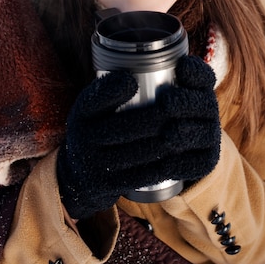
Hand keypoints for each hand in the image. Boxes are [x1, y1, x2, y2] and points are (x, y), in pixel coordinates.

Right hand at [56, 56, 220, 218]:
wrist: (79, 175)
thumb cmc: (95, 126)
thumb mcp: (93, 104)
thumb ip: (108, 88)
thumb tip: (133, 78)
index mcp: (82, 113)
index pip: (99, 97)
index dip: (117, 88)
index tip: (134, 80)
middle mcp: (84, 139)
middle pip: (130, 125)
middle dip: (160, 115)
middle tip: (179, 104)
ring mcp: (97, 165)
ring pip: (141, 150)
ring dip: (168, 138)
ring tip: (185, 127)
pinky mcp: (110, 185)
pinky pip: (143, 174)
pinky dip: (165, 163)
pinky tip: (179, 153)